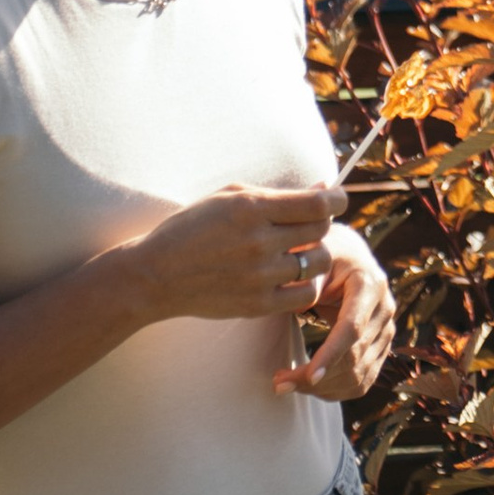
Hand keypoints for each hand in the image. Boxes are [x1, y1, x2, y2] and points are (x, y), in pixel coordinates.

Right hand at [123, 185, 339, 327]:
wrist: (156, 275)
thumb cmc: (194, 228)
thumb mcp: (230, 197)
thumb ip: (279, 193)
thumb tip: (325, 189)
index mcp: (251, 208)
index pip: (318, 204)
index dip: (337, 199)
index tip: (335, 199)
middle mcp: (259, 242)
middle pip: (322, 230)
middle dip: (321, 224)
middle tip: (307, 225)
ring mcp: (259, 276)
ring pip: (318, 262)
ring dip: (315, 254)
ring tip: (297, 251)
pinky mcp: (258, 304)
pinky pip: (306, 294)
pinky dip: (306, 283)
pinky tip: (292, 276)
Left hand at [276, 225, 396, 401]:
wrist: (346, 256)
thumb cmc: (321, 255)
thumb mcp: (312, 257)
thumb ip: (305, 278)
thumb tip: (296, 302)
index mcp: (369, 284)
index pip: (352, 328)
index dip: (331, 355)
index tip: (308, 377)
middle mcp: (384, 308)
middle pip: (354, 358)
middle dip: (314, 378)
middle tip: (278, 383)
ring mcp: (386, 330)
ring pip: (358, 375)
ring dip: (321, 389)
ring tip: (286, 384)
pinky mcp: (381, 347)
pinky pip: (363, 381)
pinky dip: (335, 391)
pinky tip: (308, 386)